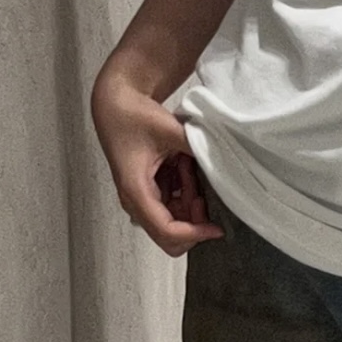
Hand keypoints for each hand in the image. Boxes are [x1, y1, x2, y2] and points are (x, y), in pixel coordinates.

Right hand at [90, 71, 222, 257]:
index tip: (217, 228)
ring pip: (173, 221)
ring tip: (188, 166)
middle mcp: (135, 201)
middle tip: (201, 190)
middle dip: (193, 220)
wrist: (116, 105)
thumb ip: (198, 149)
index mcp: (136, 191)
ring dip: (189, 201)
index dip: (195, 234)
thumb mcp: (170, 130)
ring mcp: (140, 198)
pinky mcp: (147, 192)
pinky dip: (184, 192)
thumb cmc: (134, 117)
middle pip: (169, 236)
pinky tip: (183, 166)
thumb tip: (225, 165)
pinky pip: (172, 205)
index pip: (167, 230)